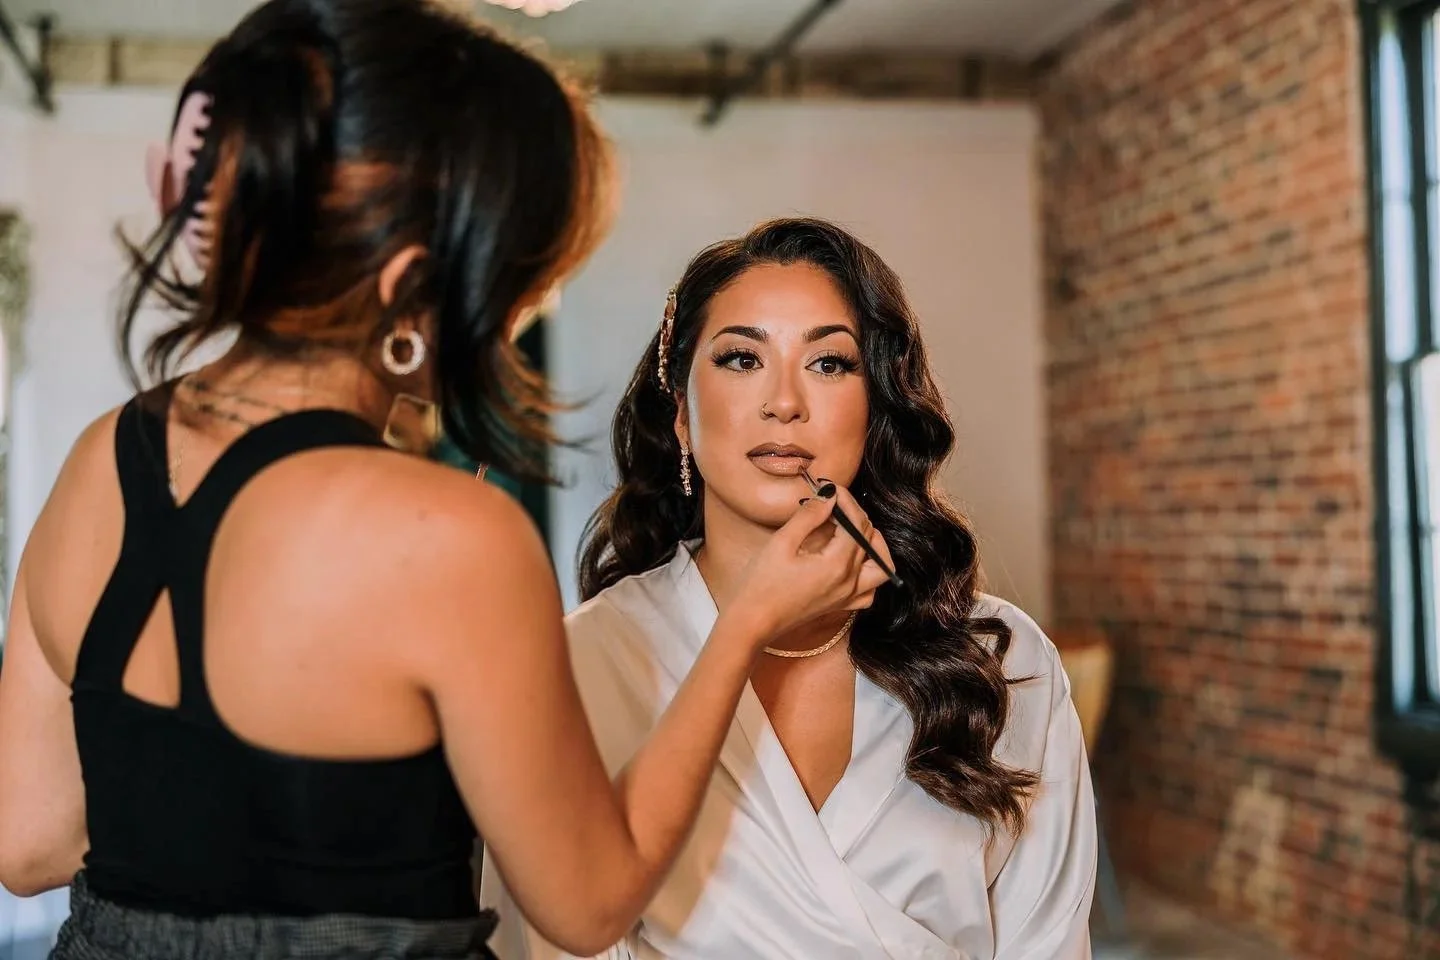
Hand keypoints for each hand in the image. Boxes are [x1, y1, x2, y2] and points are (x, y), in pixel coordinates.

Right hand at [725, 484, 892, 646]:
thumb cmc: (761, 584)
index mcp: (837, 565)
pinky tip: (854, 563)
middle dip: (854, 513)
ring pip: (880, 567)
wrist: (752, 621)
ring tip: (854, 529)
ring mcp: (847, 596)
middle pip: (869, 538)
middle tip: (833, 501)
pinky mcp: (840, 605)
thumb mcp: (782, 542)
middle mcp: (849, 582)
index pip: (855, 522)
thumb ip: (809, 516)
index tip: (828, 486)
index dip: (844, 499)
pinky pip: (869, 590)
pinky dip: (869, 573)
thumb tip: (829, 494)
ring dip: (873, 544)